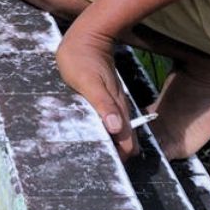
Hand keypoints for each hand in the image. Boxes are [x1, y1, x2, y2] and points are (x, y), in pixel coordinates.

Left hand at [54, 27, 135, 158]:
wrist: (87, 36)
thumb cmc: (82, 58)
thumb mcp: (89, 82)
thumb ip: (103, 105)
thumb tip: (115, 128)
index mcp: (117, 109)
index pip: (126, 144)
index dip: (120, 159)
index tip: (108, 172)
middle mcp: (118, 109)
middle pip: (124, 141)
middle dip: (118, 158)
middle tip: (100, 171)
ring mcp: (113, 103)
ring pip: (118, 132)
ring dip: (112, 146)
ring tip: (98, 161)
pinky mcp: (105, 98)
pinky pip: (109, 121)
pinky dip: (106, 133)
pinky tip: (96, 137)